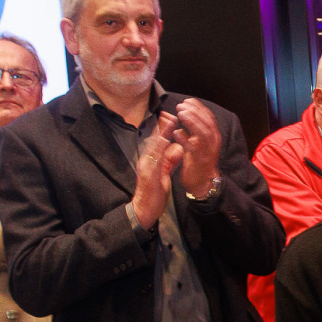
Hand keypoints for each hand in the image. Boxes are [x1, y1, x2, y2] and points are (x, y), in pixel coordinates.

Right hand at [130, 114, 185, 229]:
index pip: (157, 141)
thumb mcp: (164, 173)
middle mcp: (146, 160)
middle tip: (169, 112)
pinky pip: (154, 159)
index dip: (164, 128)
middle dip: (162, 126)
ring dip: (161, 133)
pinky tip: (164, 140)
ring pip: (153, 147)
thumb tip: (177, 147)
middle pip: (154, 140)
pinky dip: (159, 149)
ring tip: (169, 121)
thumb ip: (170, 160)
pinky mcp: (148, 175)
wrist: (144, 209)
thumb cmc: (154, 192)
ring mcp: (146, 167)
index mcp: (150, 160)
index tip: (170, 116)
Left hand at [173, 98, 222, 197]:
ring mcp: (207, 151)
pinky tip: (176, 132)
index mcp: (214, 136)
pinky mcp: (199, 160)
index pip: (209, 117)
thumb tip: (184, 111)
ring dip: (191, 122)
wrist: (202, 182)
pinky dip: (184, 138)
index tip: (187, 100)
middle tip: (181, 106)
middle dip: (194, 111)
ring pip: (202, 133)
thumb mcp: (198, 141)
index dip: (198, 107)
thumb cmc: (198, 159)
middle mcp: (213, 142)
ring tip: (180, 114)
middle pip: (206, 122)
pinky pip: (193, 147)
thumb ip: (194, 128)